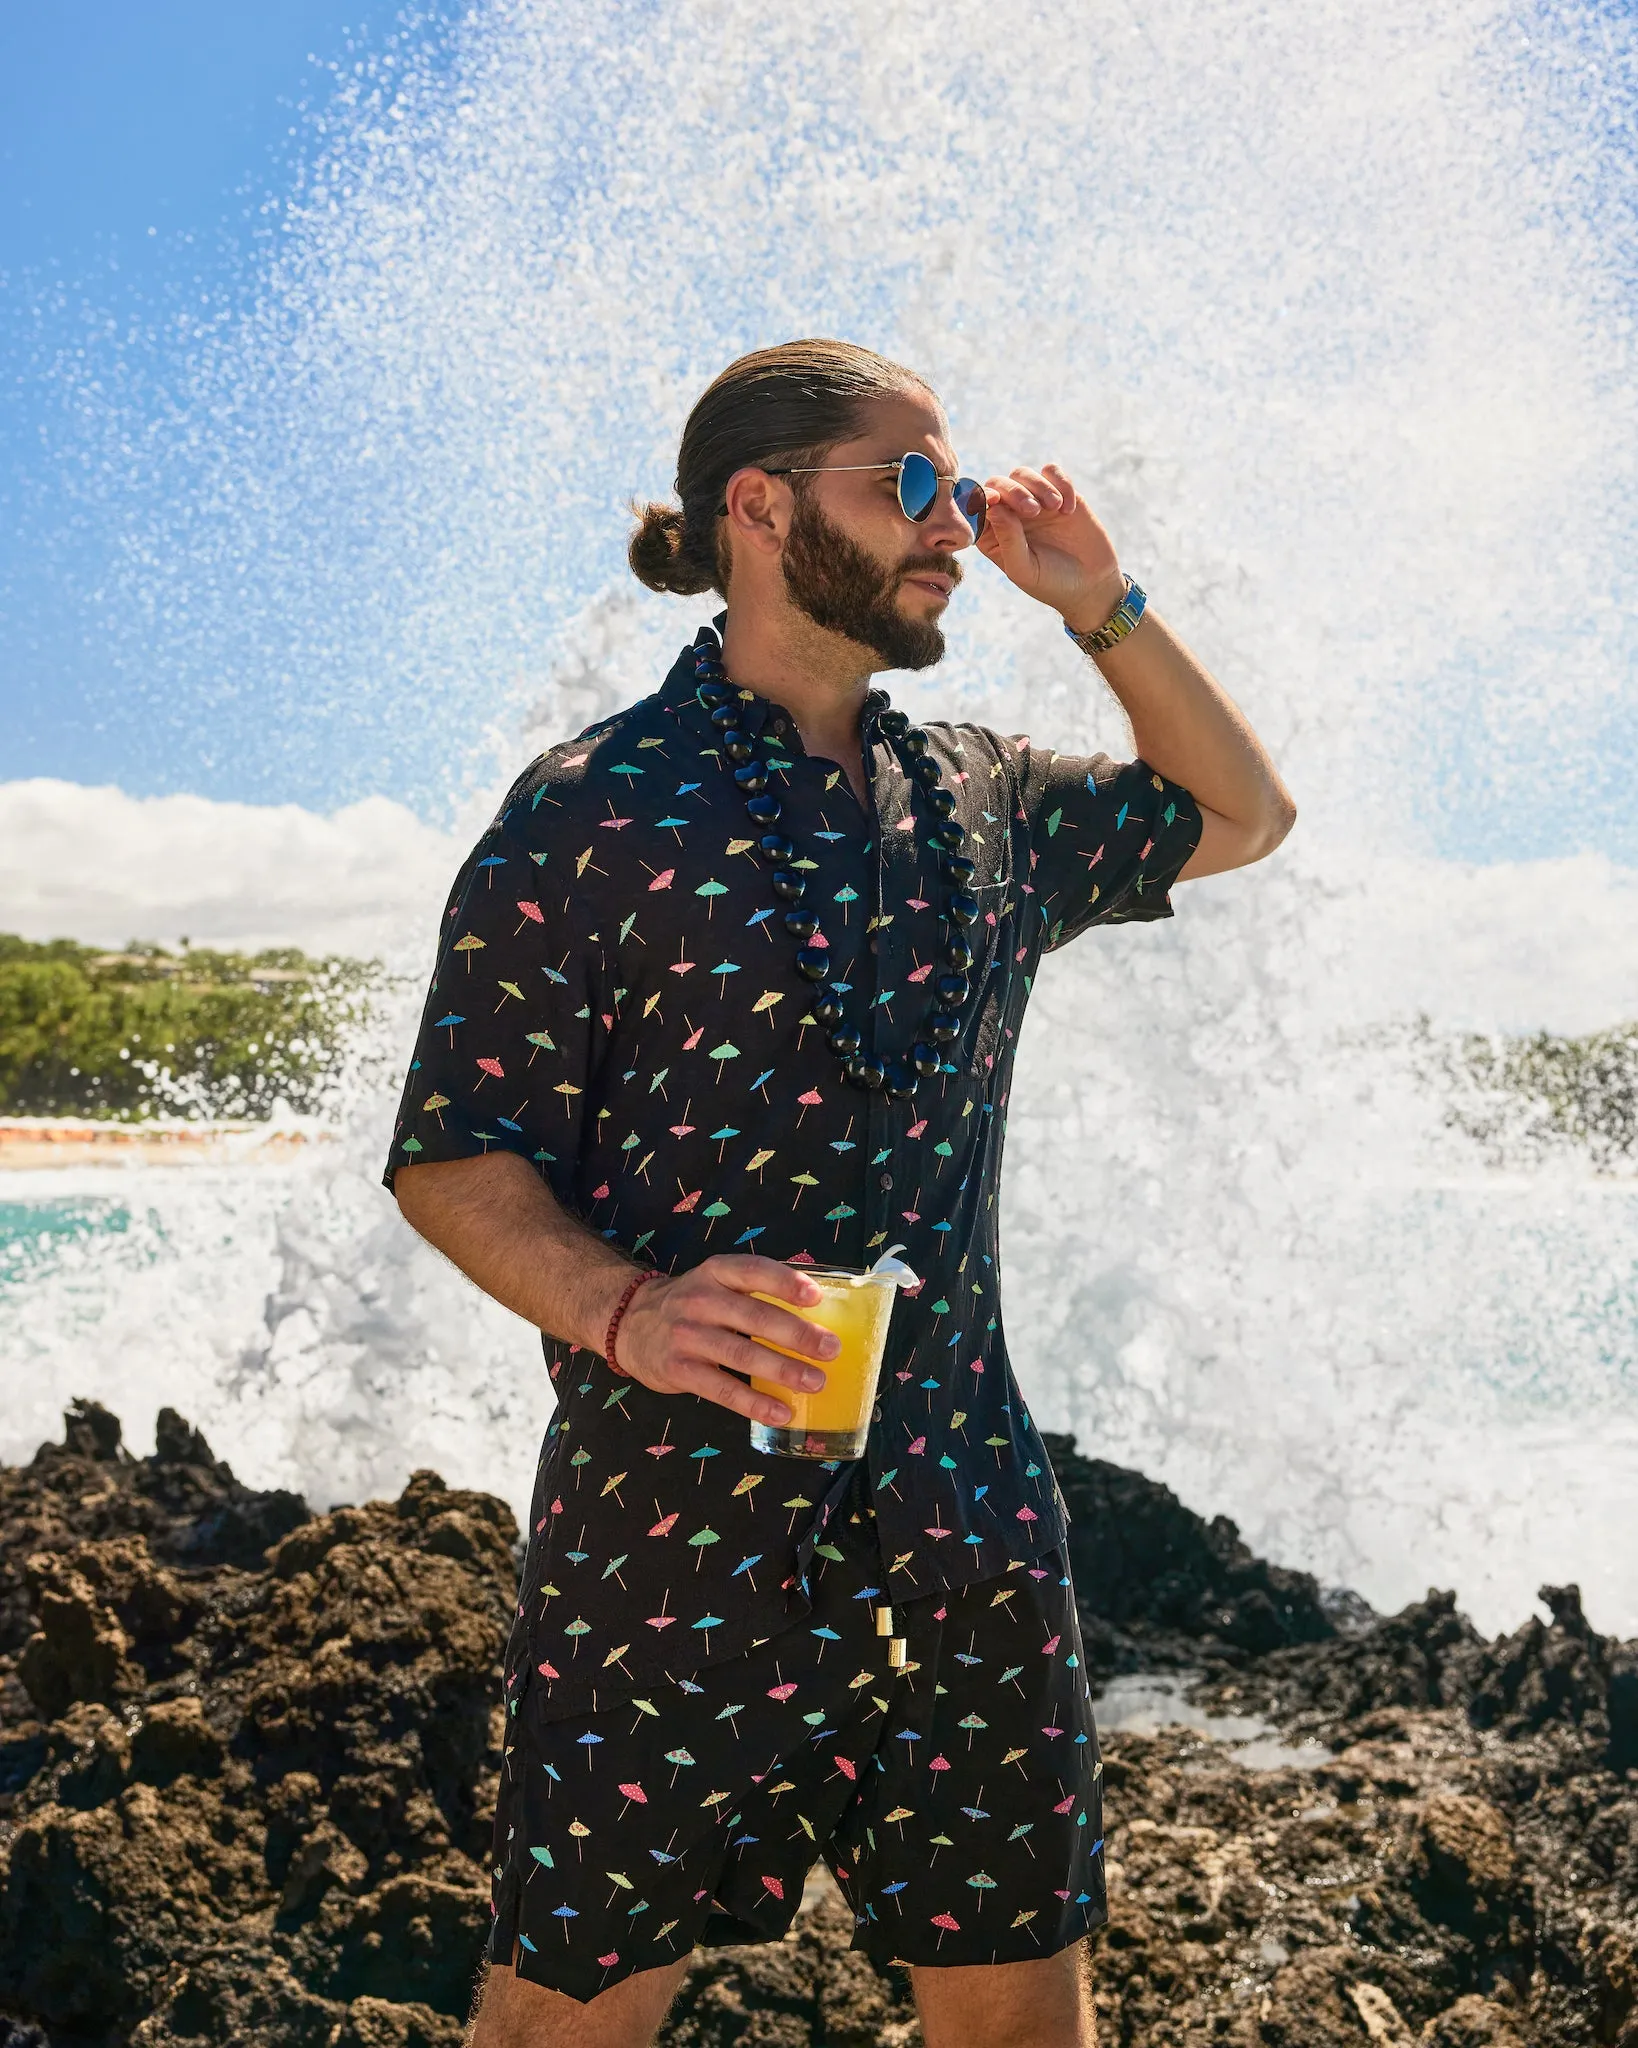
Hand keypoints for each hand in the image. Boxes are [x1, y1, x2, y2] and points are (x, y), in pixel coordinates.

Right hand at [612, 1254, 839, 1424]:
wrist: (629, 1324)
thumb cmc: (691, 1305)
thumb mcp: (715, 1283)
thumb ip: (754, 1293)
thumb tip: (815, 1315)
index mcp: (716, 1273)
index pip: (754, 1271)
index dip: (785, 1283)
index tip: (816, 1297)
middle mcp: (701, 1300)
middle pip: (755, 1317)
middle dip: (797, 1335)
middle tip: (830, 1349)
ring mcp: (688, 1336)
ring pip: (742, 1355)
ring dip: (783, 1370)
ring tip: (815, 1382)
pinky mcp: (679, 1370)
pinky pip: (723, 1389)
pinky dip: (754, 1403)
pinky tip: (780, 1411)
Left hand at [976, 463, 1125, 632]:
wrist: (1090, 583)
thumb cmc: (1050, 582)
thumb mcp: (1024, 569)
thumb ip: (1008, 540)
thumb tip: (993, 507)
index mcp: (991, 534)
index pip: (976, 507)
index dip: (980, 498)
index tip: (993, 500)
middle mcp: (1008, 514)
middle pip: (998, 484)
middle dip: (1013, 491)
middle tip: (1033, 511)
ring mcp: (1033, 501)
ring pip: (1022, 474)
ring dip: (1037, 486)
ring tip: (1055, 507)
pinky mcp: (1058, 493)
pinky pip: (1052, 472)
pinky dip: (1060, 483)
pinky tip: (1069, 509)